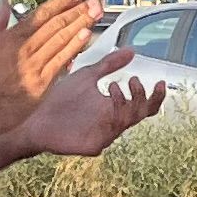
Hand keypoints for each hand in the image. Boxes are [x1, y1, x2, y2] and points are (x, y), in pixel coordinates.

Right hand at [0, 0, 100, 133]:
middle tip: (93, 2)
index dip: (61, 3)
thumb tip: (5, 2)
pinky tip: (85, 36)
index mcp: (12, 37)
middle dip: (77, 11)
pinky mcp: (42, 82)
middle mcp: (25, 48)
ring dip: (80, 25)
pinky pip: (61, 60)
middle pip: (56, 24)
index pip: (41, 14)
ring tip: (94, 14)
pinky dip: (74, 47)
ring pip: (61, 39)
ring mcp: (35, 65)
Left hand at [14, 52, 158, 157]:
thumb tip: (132, 50)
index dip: (155, 96)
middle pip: (140, 114)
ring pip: (126, 122)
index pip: (142, 105)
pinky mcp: (93, 145)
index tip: (159, 82)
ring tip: (113, 86)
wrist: (37, 119)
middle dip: (141, 97)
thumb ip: (109, 64)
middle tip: (132, 81)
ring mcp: (105, 135)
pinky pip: (109, 135)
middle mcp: (113, 122)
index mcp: (115, 107)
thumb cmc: (62, 100)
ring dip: (125, 103)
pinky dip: (111, 118)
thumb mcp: (88, 76)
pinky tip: (104, 103)